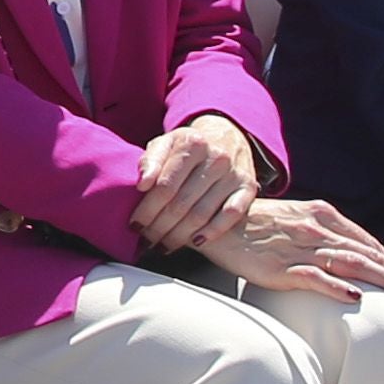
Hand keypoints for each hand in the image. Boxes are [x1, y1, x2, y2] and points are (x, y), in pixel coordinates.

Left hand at [129, 116, 259, 251]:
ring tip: (164, 245)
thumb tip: (142, 184)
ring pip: (202, 214)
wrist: (225, 138)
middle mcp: (216, 158)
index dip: (147, 209)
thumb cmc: (188, 147)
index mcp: (192, 144)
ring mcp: (234, 174)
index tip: (135, 225)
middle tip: (147, 240)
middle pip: (182, 203)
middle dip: (160, 227)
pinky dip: (213, 231)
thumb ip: (150, 160)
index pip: (165, 186)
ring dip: (180, 235)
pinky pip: (231, 215)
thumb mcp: (165, 143)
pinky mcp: (248, 188)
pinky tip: (196, 241)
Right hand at [190, 194, 383, 305]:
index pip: (367, 242)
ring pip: (350, 264)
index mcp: (322, 215)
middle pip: (366, 254)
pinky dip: (335, 285)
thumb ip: (322, 234)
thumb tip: (349, 257)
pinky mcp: (278, 266)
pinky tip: (355, 296)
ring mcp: (298, 247)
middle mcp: (316, 228)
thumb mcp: (295, 221)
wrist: (214, 222)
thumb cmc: (255, 225)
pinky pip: (312, 276)